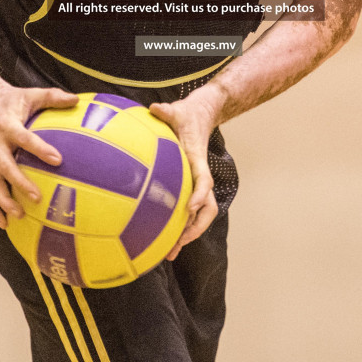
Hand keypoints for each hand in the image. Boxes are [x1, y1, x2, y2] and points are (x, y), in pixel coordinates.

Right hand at [0, 84, 77, 229]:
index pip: (24, 138)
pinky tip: (4, 223)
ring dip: (3, 201)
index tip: (57, 160)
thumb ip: (53, 97)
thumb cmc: (14, 100)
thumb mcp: (33, 94)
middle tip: (36, 198)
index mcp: (7, 124)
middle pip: (4, 166)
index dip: (39, 149)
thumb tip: (77, 100)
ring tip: (19, 215)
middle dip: (19, 183)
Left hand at [151, 85, 225, 259]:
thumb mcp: (177, 110)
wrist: (201, 115)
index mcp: (197, 160)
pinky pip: (187, 210)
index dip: (199, 194)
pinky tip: (160, 239)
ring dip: (188, 234)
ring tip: (170, 253)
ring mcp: (195, 183)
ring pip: (200, 215)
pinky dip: (179, 226)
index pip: (203, 180)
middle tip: (178, 243)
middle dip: (195, 228)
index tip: (190, 207)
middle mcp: (199, 176)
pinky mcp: (188, 186)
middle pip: (207, 208)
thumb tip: (155, 108)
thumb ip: (167, 111)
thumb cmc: (187, 114)